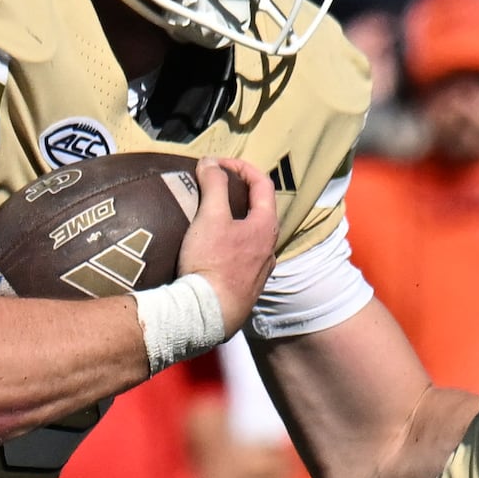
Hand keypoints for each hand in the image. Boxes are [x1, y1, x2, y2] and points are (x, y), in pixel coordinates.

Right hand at [177, 159, 284, 328]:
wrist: (208, 314)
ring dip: (235, 220)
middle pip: (260, 209)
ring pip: (252, 235)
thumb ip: (213, 185)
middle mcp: (270, 248)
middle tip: (215, 187)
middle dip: (239, 193)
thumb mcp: (210, 217)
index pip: (262, 183)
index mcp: (266, 226)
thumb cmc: (212, 263)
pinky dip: (231, 243)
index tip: (218, 163)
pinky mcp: (248, 288)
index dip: (241, 166)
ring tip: (211, 217)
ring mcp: (261, 271)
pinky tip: (213, 250)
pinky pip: (243, 257)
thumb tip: (211, 163)